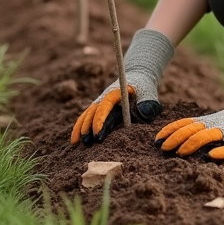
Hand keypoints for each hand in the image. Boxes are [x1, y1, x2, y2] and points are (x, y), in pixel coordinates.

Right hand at [71, 29, 173, 145]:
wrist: (137, 79)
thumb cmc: (144, 89)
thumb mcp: (148, 94)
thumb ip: (146, 104)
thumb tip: (142, 113)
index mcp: (114, 93)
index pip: (104, 106)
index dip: (99, 120)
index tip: (97, 133)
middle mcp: (103, 98)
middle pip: (92, 112)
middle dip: (88, 127)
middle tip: (88, 143)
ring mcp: (99, 104)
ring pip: (86, 116)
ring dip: (81, 129)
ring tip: (76, 144)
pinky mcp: (99, 110)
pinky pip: (87, 119)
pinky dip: (80, 129)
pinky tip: (75, 142)